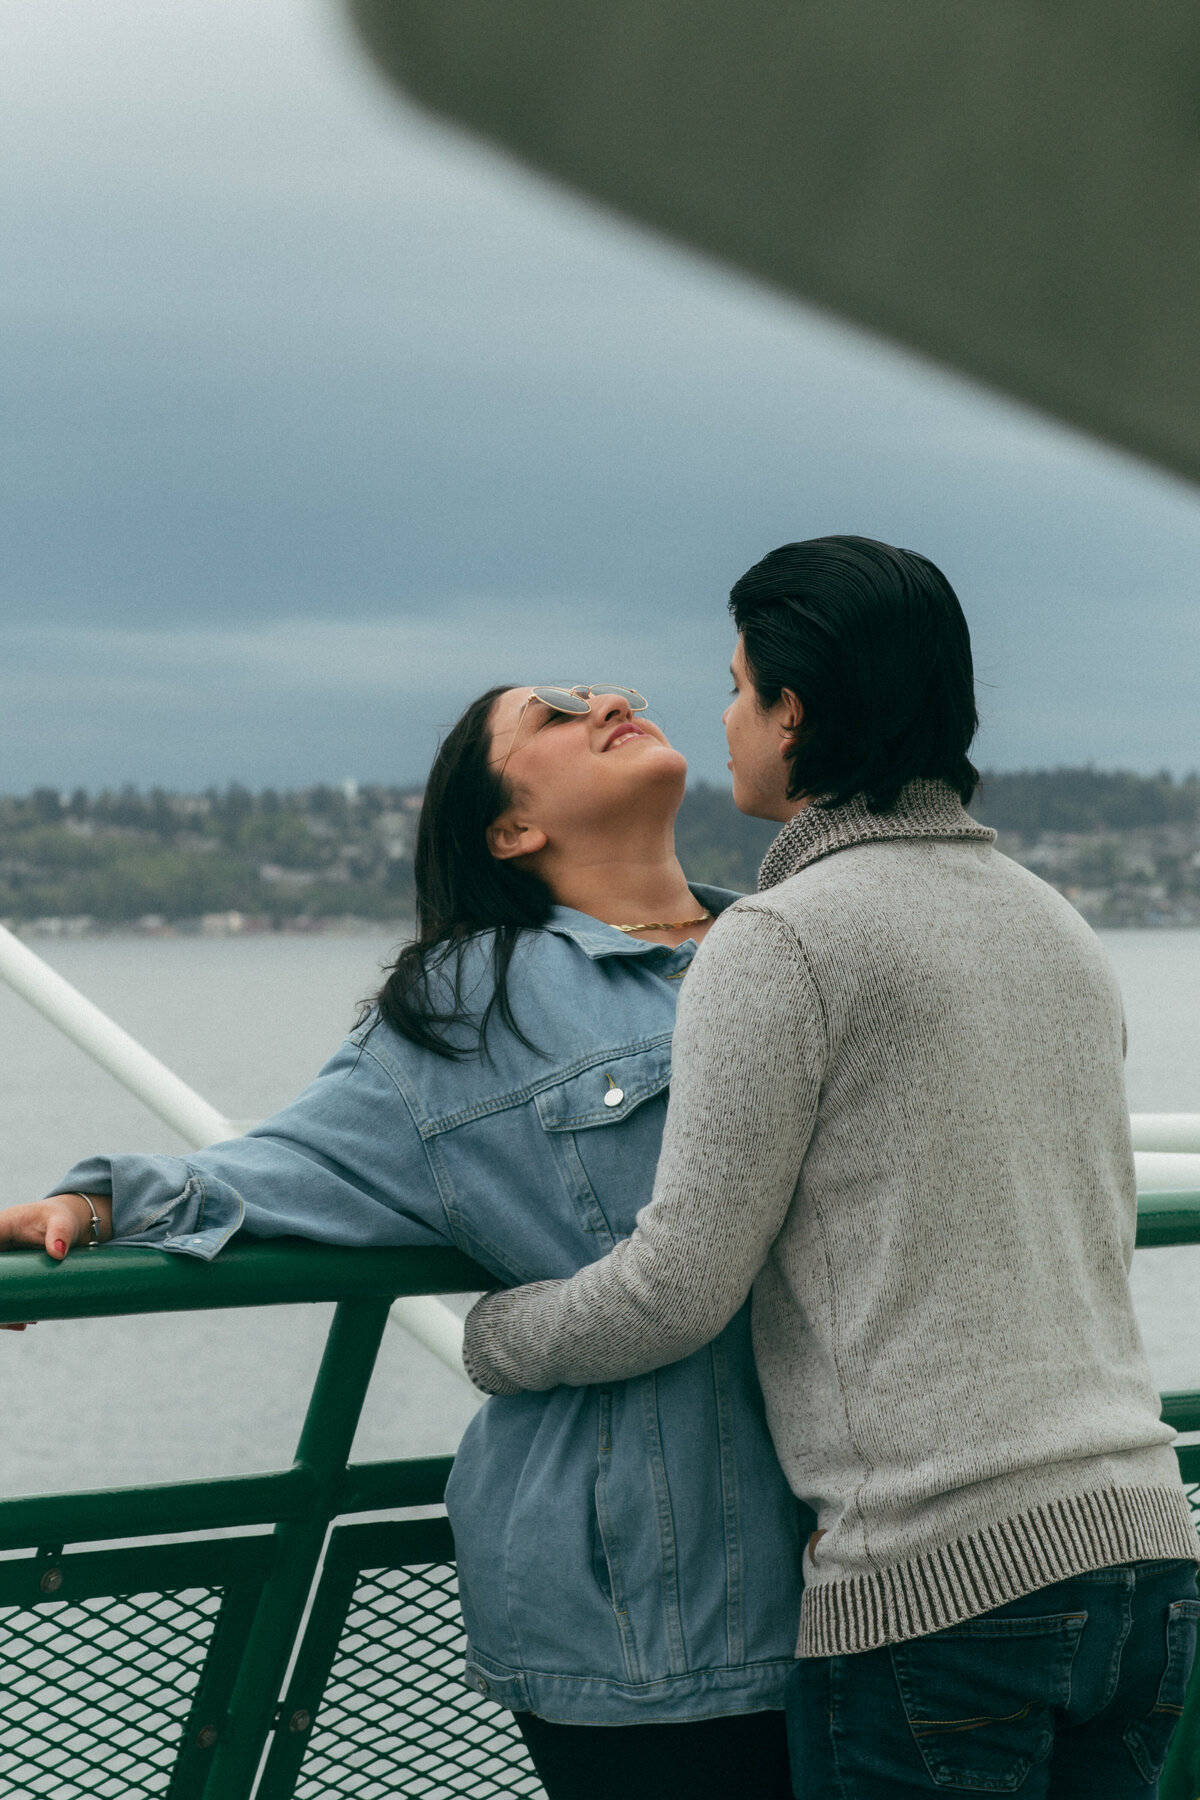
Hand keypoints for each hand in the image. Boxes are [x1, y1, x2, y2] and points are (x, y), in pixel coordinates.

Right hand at [0, 1194, 112, 1329]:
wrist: (71, 1222)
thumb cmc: (61, 1217)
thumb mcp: (61, 1221)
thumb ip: (60, 1231)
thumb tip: (58, 1252)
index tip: (3, 1290)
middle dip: (1, 1299)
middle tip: (16, 1318)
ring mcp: (5, 1265)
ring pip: (0, 1291)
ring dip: (4, 1311)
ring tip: (25, 1321)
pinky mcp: (15, 1275)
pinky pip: (8, 1295)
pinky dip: (12, 1311)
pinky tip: (23, 1322)